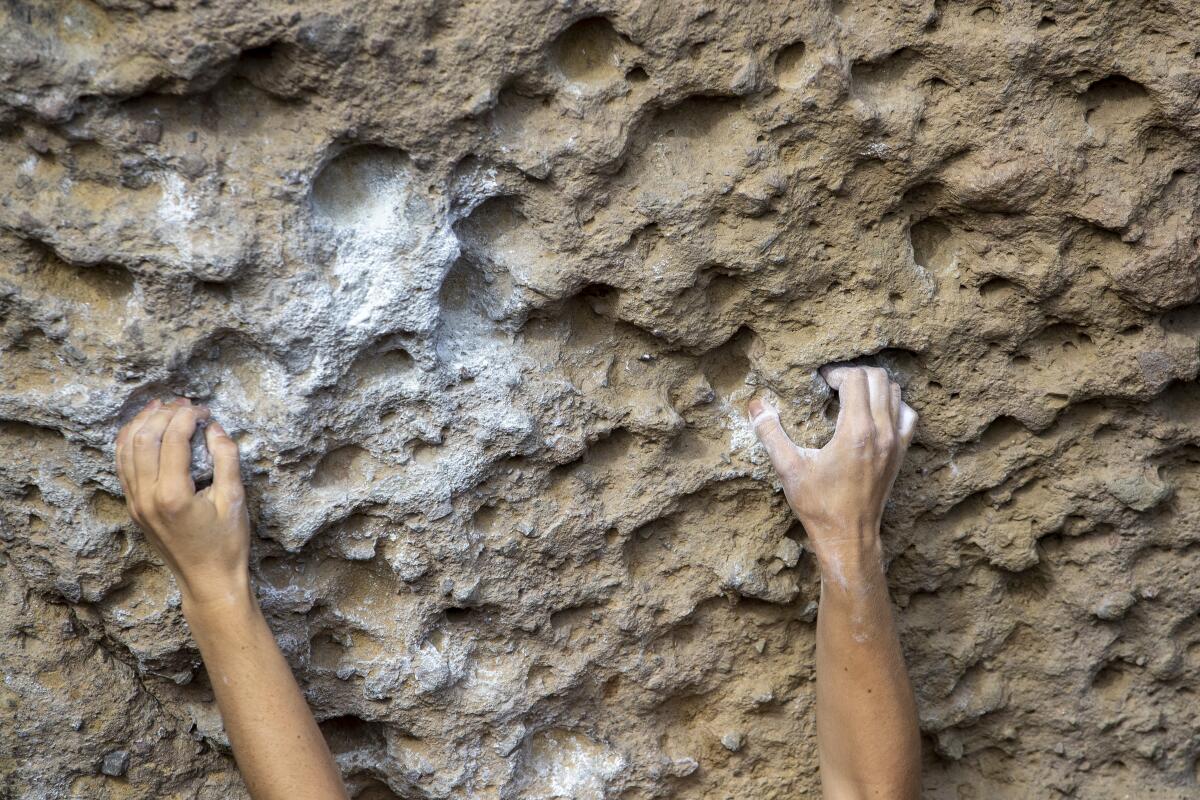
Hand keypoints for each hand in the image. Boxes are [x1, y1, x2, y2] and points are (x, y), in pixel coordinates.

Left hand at [115, 397, 251, 608]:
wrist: (208, 581)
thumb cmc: (226, 545)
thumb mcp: (235, 500)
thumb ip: (226, 459)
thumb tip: (214, 428)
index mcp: (173, 495)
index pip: (172, 439)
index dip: (188, 416)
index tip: (204, 411)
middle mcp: (147, 497)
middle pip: (144, 438)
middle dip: (163, 414)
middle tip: (185, 404)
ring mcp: (136, 503)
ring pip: (126, 449)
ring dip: (142, 423)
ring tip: (161, 408)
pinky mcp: (134, 508)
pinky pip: (123, 466)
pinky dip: (130, 443)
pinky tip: (144, 431)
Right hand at [749, 366, 916, 577]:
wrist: (848, 536)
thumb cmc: (819, 505)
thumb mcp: (788, 468)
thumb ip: (770, 433)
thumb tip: (755, 405)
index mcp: (855, 431)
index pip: (856, 379)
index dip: (836, 373)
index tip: (821, 382)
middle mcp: (881, 432)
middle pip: (879, 379)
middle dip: (855, 374)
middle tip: (834, 385)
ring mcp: (896, 442)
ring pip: (896, 393)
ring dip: (874, 386)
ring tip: (851, 395)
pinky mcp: (901, 453)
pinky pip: (907, 414)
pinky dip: (894, 405)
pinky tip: (873, 414)